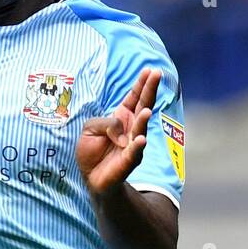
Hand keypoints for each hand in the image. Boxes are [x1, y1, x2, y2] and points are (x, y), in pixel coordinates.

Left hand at [77, 66, 159, 198]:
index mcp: (122, 117)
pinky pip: (134, 152)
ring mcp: (133, 144)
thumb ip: (102, 122)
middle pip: (143, 106)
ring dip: (143, 120)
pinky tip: (141, 140)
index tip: (150, 70)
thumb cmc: (92, 151)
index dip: (141, 84)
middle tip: (158, 74)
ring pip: (140, 129)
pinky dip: (137, 146)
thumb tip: (118, 128)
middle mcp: (132, 129)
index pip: (134, 97)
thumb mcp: (90, 129)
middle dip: (150, 90)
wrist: (92, 178)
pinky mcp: (128, 161)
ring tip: (147, 111)